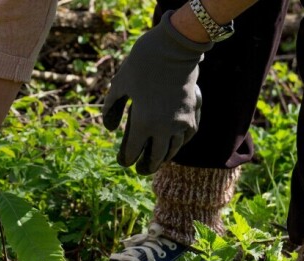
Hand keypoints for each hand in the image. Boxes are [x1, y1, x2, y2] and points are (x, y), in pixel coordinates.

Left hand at [103, 10, 211, 174]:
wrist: (175, 47)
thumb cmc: (142, 65)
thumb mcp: (119, 85)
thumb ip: (111, 109)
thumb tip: (109, 129)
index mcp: (143, 123)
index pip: (133, 153)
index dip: (125, 160)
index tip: (122, 161)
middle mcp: (164, 128)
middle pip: (156, 158)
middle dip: (147, 166)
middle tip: (141, 170)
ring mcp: (182, 122)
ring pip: (173, 149)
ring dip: (164, 157)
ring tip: (157, 160)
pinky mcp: (194, 113)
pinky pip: (187, 136)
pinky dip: (179, 142)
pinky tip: (174, 143)